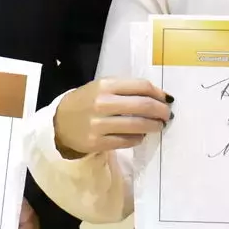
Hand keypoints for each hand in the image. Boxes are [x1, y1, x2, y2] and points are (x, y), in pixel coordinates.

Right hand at [53, 77, 171, 157]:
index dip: (158, 93)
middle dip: (161, 111)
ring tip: (158, 126)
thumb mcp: (102, 87)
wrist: (61, 122)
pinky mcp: (97, 143)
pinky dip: (138, 138)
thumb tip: (159, 96)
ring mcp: (99, 124)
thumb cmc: (87, 101)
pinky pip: (127, 141)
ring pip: (137, 126)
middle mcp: (102, 103)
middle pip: (143, 106)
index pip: (141, 86)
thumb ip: (127, 89)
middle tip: (167, 115)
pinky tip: (140, 136)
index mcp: (105, 85)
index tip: (167, 99)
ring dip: (153, 126)